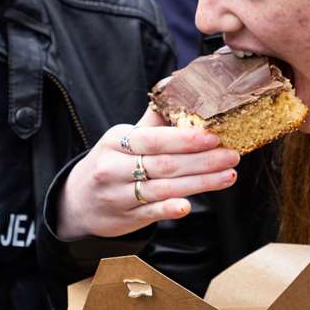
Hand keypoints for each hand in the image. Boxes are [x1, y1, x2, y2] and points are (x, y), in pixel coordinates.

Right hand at [55, 106, 238, 239]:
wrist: (78, 202)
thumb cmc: (110, 163)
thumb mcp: (121, 139)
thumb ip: (152, 122)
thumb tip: (179, 92)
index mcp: (116, 142)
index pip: (154, 139)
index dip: (185, 139)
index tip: (213, 137)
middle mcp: (115, 168)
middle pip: (164, 164)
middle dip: (202, 161)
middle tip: (231, 155)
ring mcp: (119, 195)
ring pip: (164, 189)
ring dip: (200, 183)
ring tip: (228, 175)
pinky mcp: (126, 217)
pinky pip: (151, 213)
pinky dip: (169, 209)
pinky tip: (188, 206)